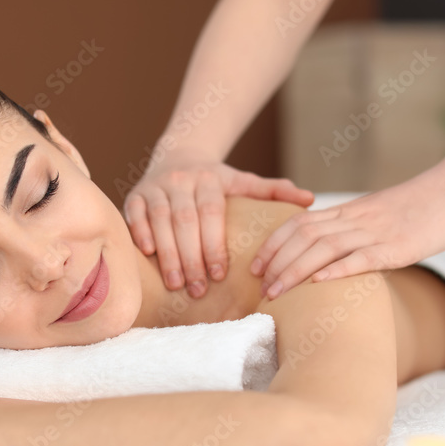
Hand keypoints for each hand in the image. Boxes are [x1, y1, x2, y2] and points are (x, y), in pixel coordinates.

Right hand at [123, 155, 313, 297]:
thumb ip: (273, 191)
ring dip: (167, 255)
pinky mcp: (134, 195)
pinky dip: (141, 235)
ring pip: (159, 221)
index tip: (219, 274)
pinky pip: (135, 216)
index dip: (213, 244)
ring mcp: (155, 187)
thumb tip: (309, 199)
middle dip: (190, 258)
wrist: (178, 156)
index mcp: (209, 178)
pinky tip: (148, 257)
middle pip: (184, 222)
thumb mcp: (243, 181)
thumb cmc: (216, 180)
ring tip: (176, 283)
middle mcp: (180, 180)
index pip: (211, 213)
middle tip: (198, 289)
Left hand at [250, 172, 444, 298]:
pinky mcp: (399, 246)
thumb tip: (333, 255)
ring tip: (276, 293)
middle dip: (276, 262)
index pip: (298, 224)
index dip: (273, 244)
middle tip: (258, 286)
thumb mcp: (378, 215)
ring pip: (324, 248)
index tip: (256, 266)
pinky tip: (318, 284)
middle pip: (303, 236)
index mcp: (349, 211)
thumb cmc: (421, 207)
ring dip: (295, 271)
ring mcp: (376, 232)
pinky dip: (338, 270)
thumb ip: (354, 230)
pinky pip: (363, 257)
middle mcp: (356, 219)